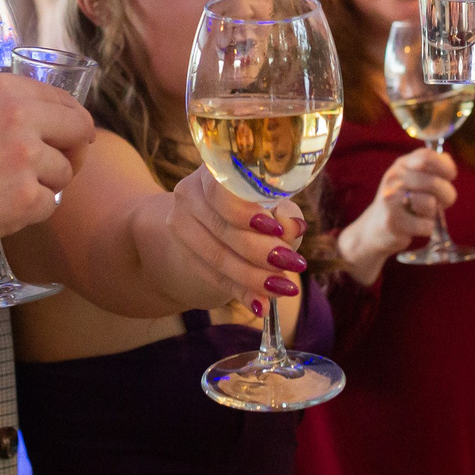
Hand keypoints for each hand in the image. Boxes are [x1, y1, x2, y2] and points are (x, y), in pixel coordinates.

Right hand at [0, 73, 95, 263]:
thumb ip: (4, 113)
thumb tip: (48, 123)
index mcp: (2, 89)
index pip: (64, 100)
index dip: (71, 123)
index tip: (70, 136)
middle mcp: (18, 115)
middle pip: (80, 130)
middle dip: (74, 151)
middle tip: (58, 167)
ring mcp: (24, 157)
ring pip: (65, 173)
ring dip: (44, 186)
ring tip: (3, 192)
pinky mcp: (25, 197)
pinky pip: (50, 205)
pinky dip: (30, 213)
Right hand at [149, 166, 305, 311]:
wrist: (211, 221)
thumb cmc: (253, 205)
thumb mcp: (274, 204)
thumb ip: (285, 212)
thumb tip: (292, 226)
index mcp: (213, 170)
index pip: (220, 190)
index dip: (246, 212)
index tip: (277, 230)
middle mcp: (188, 193)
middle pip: (222, 228)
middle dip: (261, 251)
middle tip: (294, 265)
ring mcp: (180, 224)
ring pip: (216, 256)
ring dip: (253, 277)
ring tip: (283, 288)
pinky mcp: (184, 254)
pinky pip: (213, 277)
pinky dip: (241, 292)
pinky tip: (260, 304)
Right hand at [335, 147, 457, 281]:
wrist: (374, 229)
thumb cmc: (402, 203)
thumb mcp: (412, 179)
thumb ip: (431, 169)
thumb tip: (448, 162)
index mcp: (402, 164)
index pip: (427, 157)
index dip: (445, 168)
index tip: (450, 178)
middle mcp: (394, 178)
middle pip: (434, 182)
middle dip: (447, 195)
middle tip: (442, 203)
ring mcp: (390, 200)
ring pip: (431, 204)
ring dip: (433, 213)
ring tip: (422, 214)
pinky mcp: (392, 222)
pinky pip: (426, 225)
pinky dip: (427, 228)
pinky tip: (416, 226)